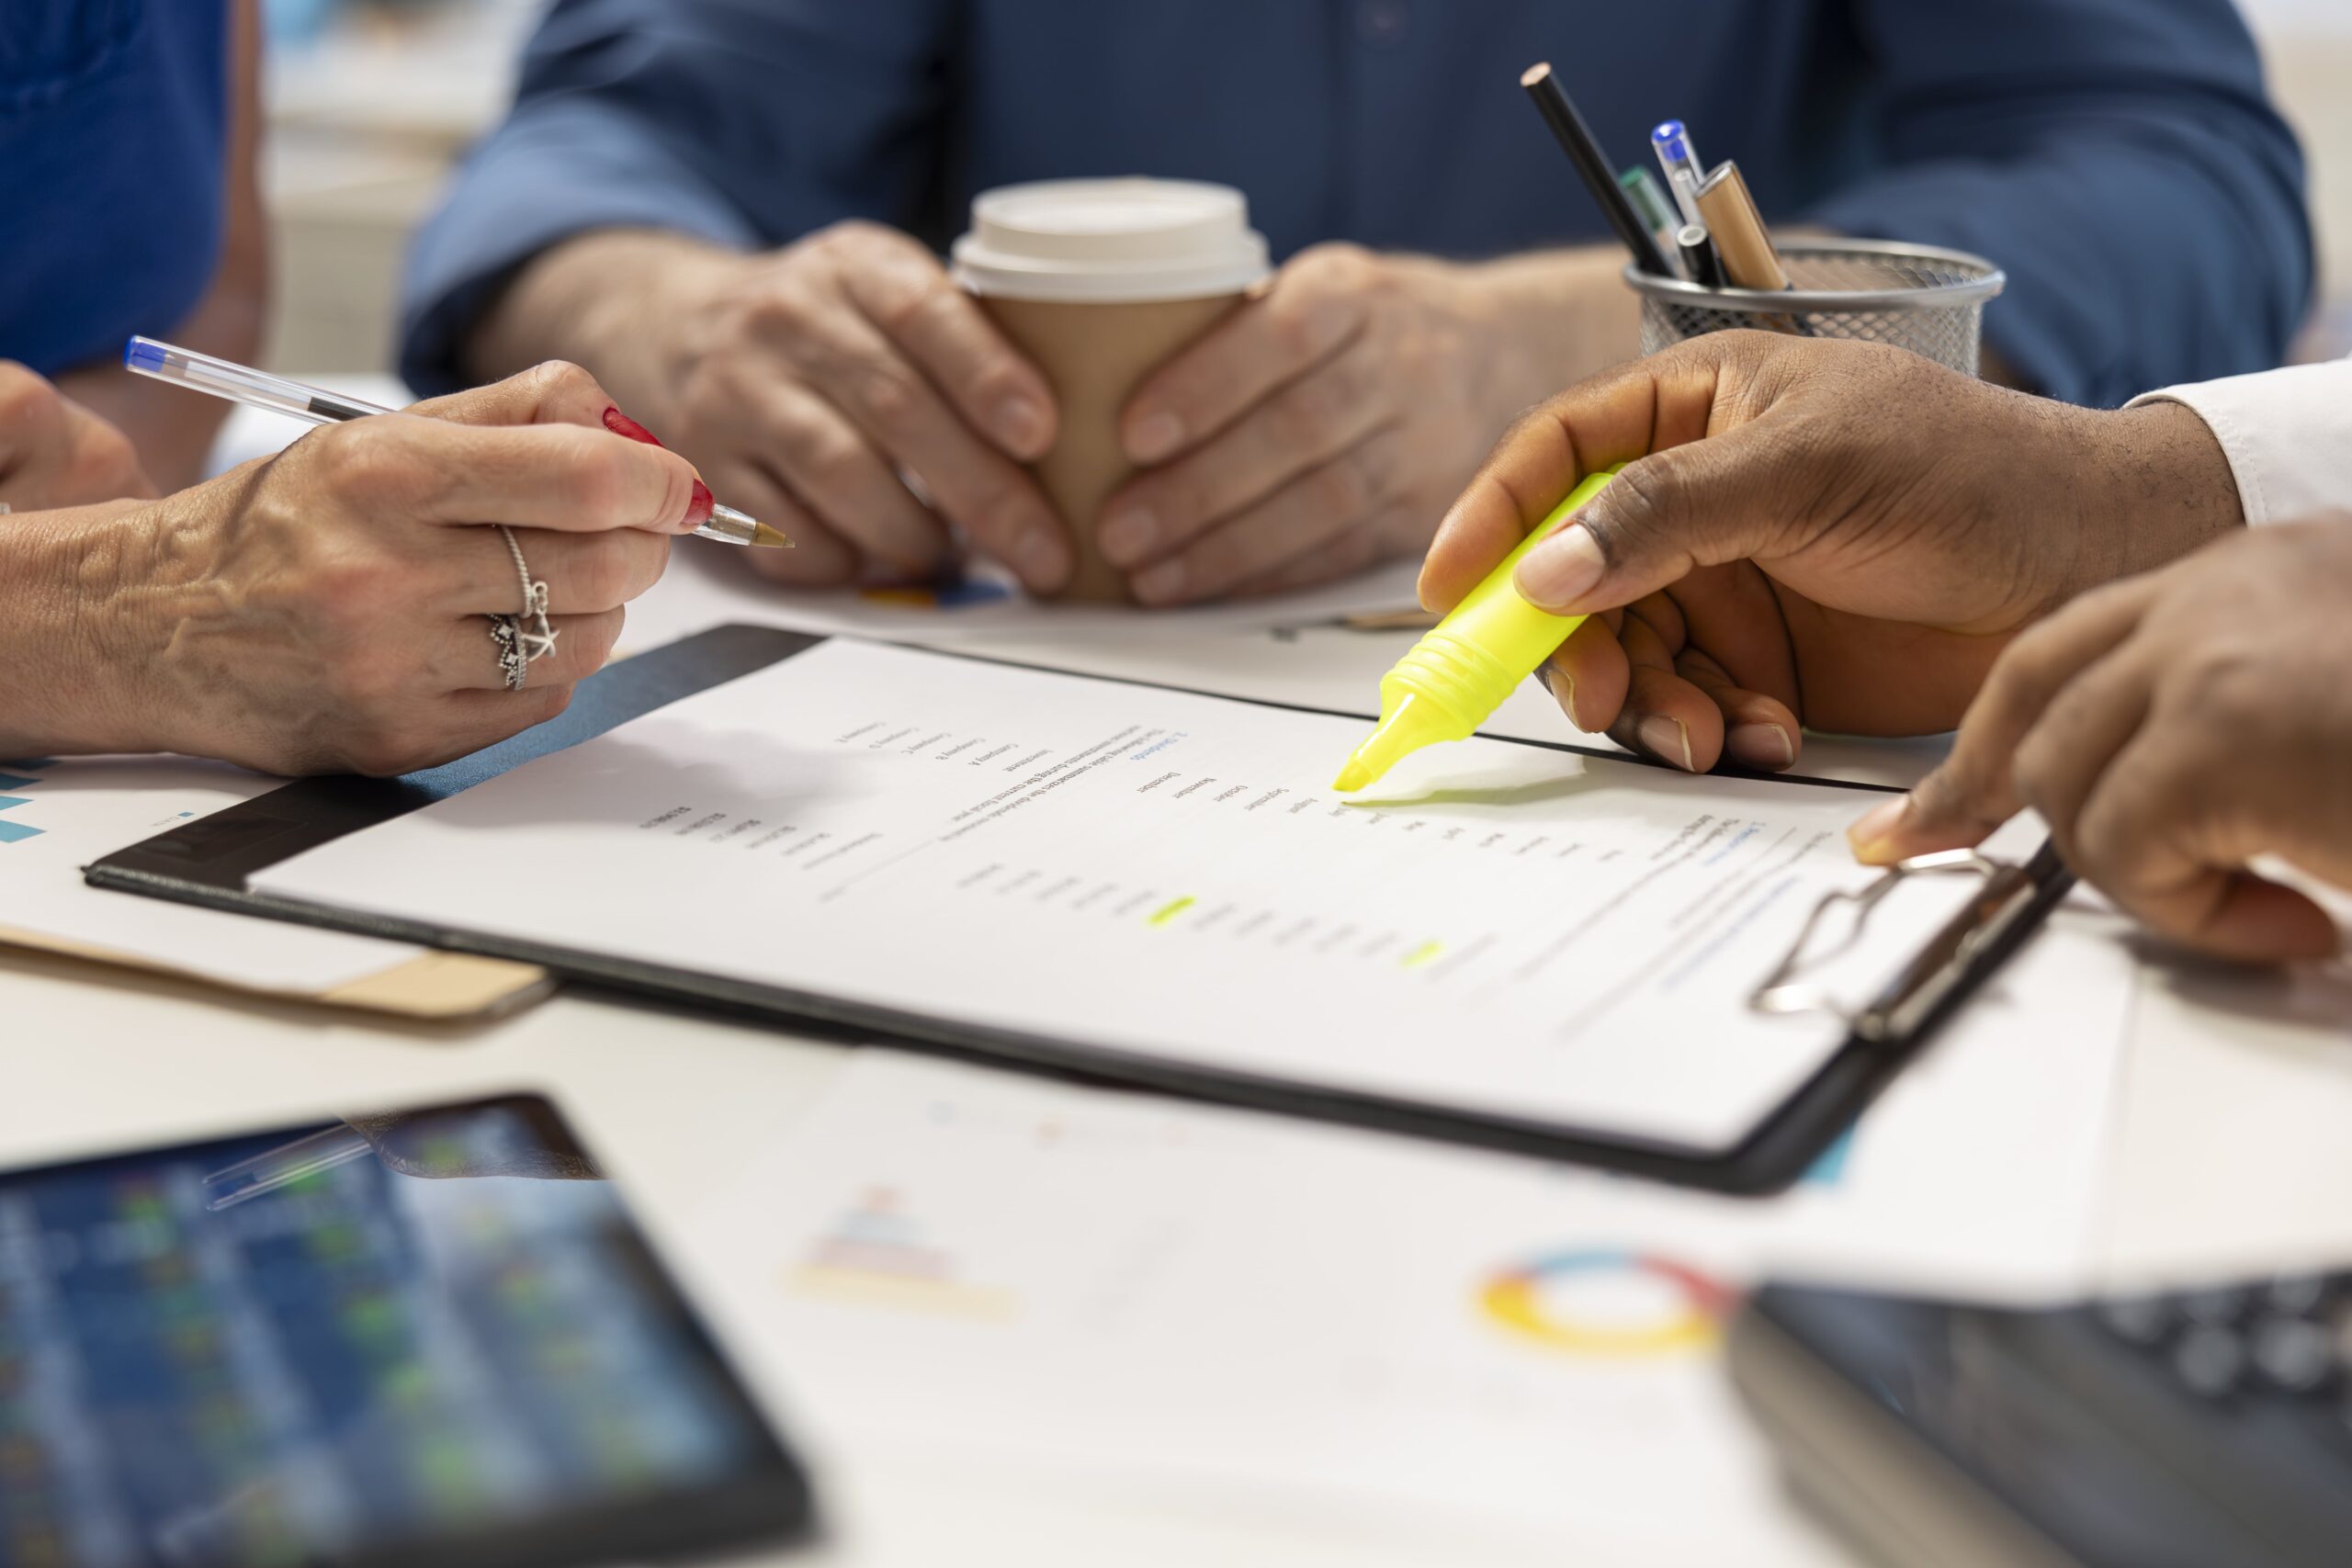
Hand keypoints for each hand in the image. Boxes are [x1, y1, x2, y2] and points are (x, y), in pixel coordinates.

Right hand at [21, 362, 703, 775]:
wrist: (148, 623)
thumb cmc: (290, 520)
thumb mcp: (382, 433)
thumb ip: (521, 414)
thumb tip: (641, 438)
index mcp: (386, 474)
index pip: (586, 478)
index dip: (661, 482)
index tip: (678, 487)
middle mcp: (386, 571)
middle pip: (606, 563)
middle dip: (641, 545)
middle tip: (623, 534)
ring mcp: (393, 665)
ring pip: (588, 641)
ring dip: (595, 611)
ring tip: (539, 587)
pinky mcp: (400, 736)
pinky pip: (540, 702)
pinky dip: (542, 669)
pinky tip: (488, 641)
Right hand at [606, 223, 1072, 591]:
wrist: (671, 326)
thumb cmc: (826, 325)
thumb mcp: (885, 289)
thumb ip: (963, 338)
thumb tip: (1076, 440)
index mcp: (855, 267)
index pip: (926, 314)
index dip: (988, 375)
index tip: (1044, 434)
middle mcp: (788, 319)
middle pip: (897, 412)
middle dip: (984, 494)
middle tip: (1045, 553)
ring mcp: (738, 392)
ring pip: (842, 477)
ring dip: (917, 535)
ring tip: (961, 561)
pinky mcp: (705, 463)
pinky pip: (789, 533)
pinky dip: (847, 560)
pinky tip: (879, 561)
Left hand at [1100, 244, 1596, 604]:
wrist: (1504, 354)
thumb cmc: (1367, 324)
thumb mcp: (1316, 289)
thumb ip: (1235, 328)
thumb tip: (1099, 381)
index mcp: (1354, 295)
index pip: (1282, 335)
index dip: (1207, 387)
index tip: (1132, 433)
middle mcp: (1401, 364)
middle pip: (1297, 432)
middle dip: (1197, 490)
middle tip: (1117, 530)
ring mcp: (1424, 442)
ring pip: (1322, 504)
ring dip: (1226, 549)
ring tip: (1149, 576)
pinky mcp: (1432, 510)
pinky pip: (1345, 551)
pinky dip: (1270, 577)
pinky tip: (1208, 592)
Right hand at [1420, 332, 2244, 771]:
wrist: (2089, 566)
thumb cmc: (1967, 472)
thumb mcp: (1807, 469)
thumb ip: (1666, 514)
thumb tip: (1541, 572)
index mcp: (1691, 408)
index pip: (1556, 451)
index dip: (1491, 516)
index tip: (1446, 590)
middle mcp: (1690, 497)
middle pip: (1571, 577)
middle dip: (1581, 646)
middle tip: (1605, 702)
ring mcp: (1724, 581)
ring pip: (1627, 654)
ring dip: (1655, 705)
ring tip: (1713, 735)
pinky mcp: (1761, 661)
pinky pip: (1690, 706)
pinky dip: (1713, 731)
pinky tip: (1769, 735)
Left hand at [1848, 520, 2351, 962]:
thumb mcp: (2340, 698)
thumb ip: (2250, 710)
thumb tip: (2205, 788)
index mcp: (2250, 573)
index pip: (2075, 644)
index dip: (1997, 727)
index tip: (1934, 798)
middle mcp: (2219, 590)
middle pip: (2035, 703)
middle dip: (1976, 794)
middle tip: (1928, 846)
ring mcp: (2210, 653)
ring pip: (2060, 782)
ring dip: (2137, 872)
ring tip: (2253, 907)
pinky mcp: (2225, 731)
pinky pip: (2123, 852)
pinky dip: (2191, 914)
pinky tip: (2286, 922)